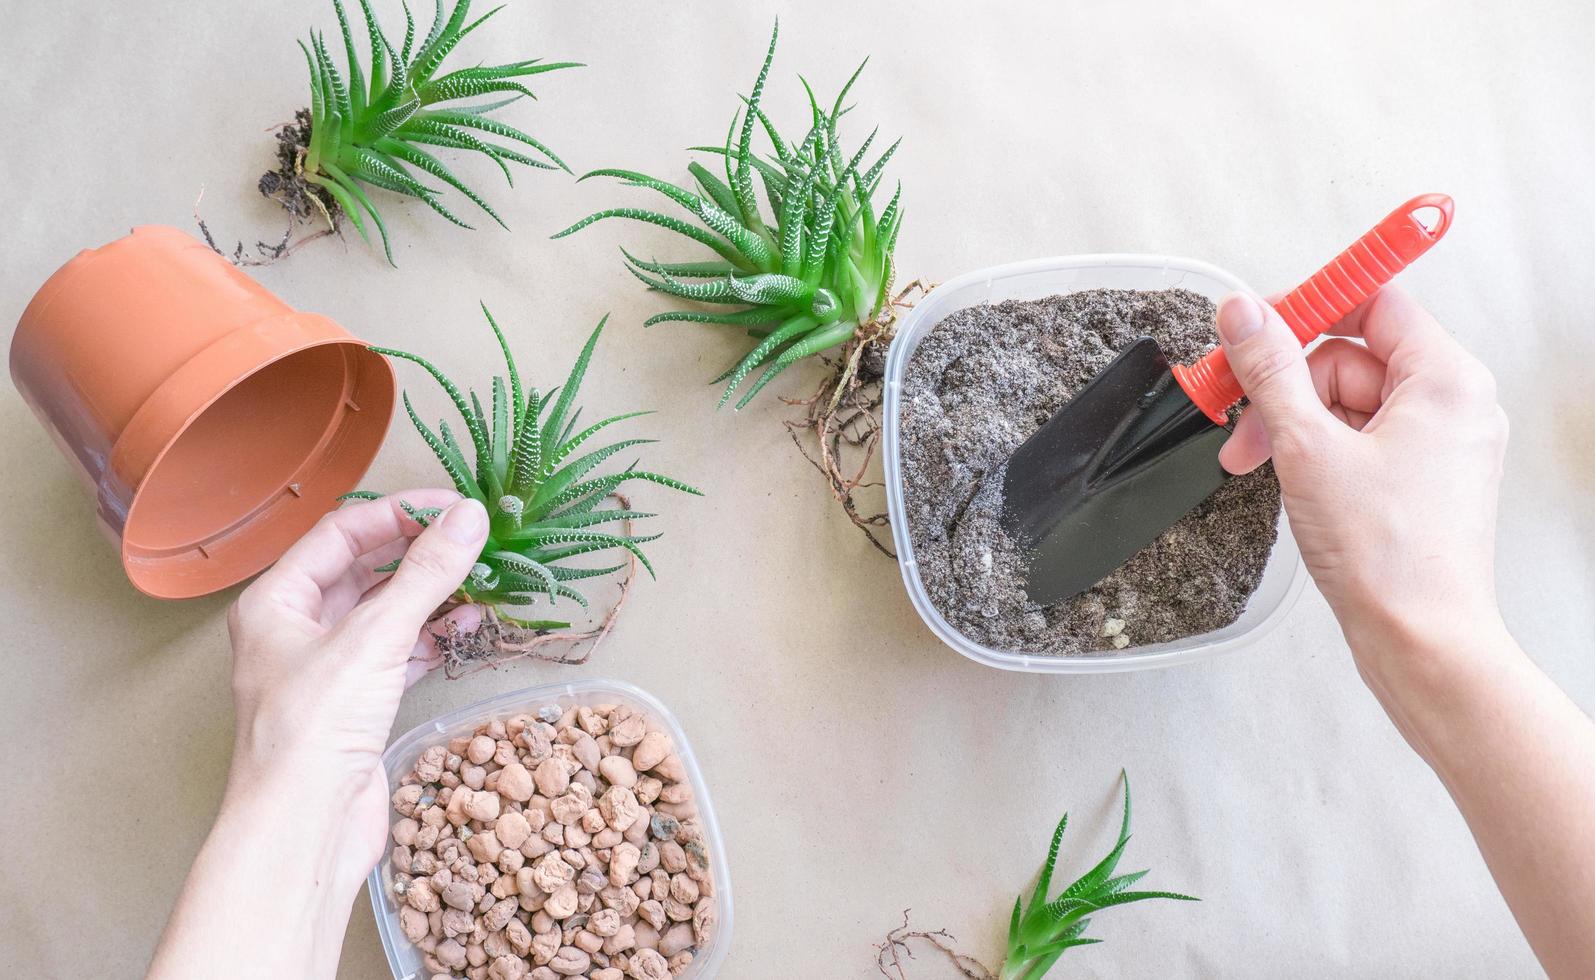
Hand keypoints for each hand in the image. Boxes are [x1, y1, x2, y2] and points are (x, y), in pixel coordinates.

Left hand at [150, 491, 487, 979]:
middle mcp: (296, 630)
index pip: (342, 532)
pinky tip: (468, 626)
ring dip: (432, 595)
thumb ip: (425, 574)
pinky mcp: (358, 705)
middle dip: (419, 553)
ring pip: (386, 613)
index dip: (399, 513)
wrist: (303, 828)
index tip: (454, 506)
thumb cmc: (313, 730)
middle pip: (364, 570)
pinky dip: (434, 638)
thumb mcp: (374, 638)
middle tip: (473, 538)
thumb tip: (469, 516)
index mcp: (276, 602)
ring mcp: (328, 670)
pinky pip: (401, 654)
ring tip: (481, 579)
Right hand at [1215, 289, 1594, 979]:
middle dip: (1286, 385)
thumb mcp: (1308, 448)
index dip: (1312, 308)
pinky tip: (1289, 483)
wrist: (1421, 642)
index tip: (1260, 325)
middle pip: (1351, 357)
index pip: (1375, 303)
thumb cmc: (1386, 556)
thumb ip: (1271, 370)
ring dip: (1293, 424)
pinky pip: (1358, 439)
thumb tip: (1243, 311)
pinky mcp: (1420, 480)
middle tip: (1241, 423)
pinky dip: (1316, 452)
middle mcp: (1453, 404)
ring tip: (1255, 464)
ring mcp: (1439, 444)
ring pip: (1348, 402)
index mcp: (1445, 380)